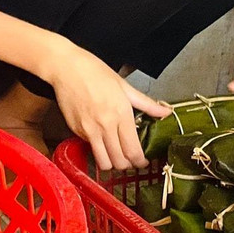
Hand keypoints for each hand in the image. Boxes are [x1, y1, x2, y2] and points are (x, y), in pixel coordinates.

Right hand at [40, 39, 170, 171]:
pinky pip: (90, 148)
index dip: (140, 162)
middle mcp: (105, 126)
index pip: (133, 152)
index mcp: (121, 114)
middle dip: (127, 165)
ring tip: (115, 154)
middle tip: (130, 159)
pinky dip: (97, 149)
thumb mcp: (124, 86)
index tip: (143, 162)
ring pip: (103, 163)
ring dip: (111, 163)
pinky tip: (100, 138)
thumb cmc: (95, 72)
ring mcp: (88, 130)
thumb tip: (167, 112)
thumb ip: (146, 104)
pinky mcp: (75, 130)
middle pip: (119, 162)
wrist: (66, 67)